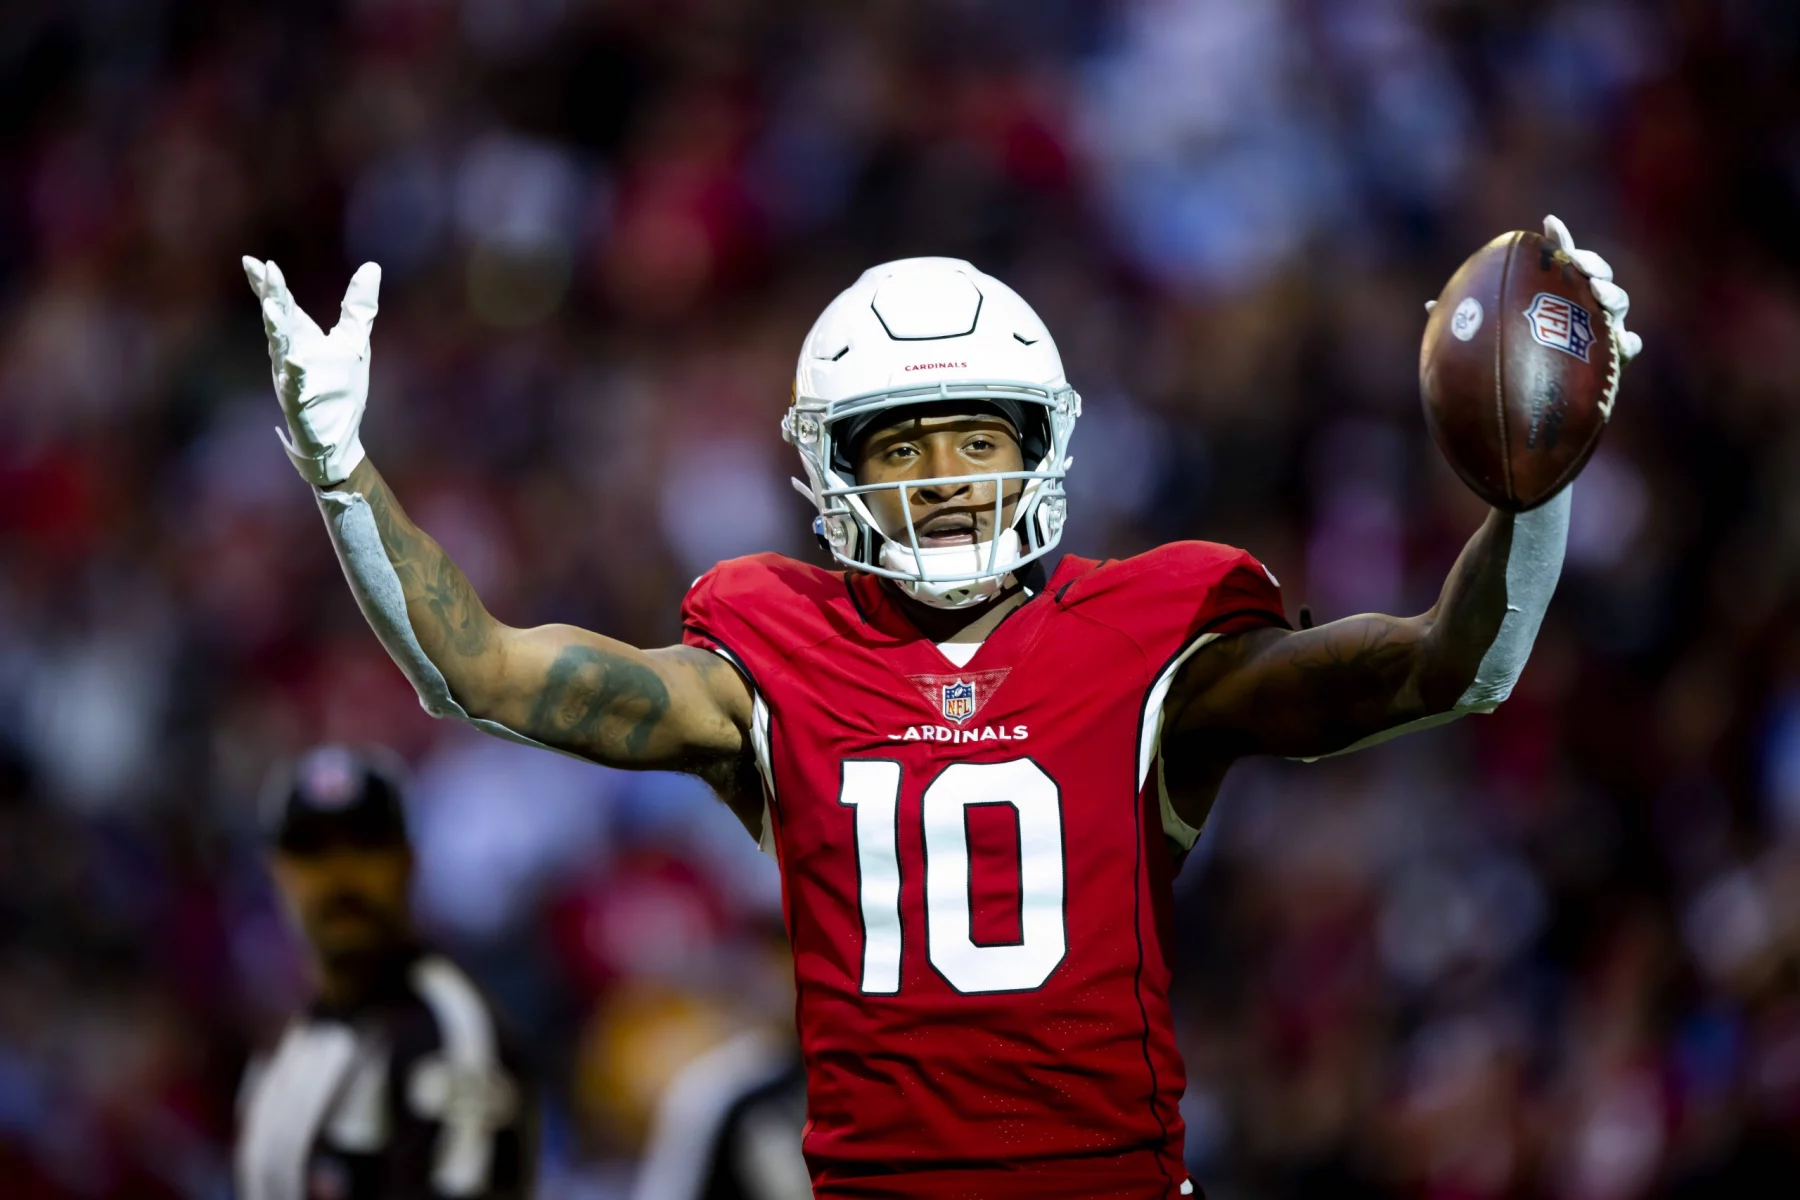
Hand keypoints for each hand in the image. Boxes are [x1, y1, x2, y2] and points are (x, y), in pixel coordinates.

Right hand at [242, 257, 381, 486]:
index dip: (268, 284)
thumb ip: (359, 306)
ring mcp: (293, 377)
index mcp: (302, 338)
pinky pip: (294, 385)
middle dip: (272, 295)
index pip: (283, 305)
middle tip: (265, 271)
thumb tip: (372, 266)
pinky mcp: (301, 401)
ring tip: (272, 308)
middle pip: (278, 319)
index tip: (254, 261)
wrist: (339, 436)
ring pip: (281, 349)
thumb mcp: (355, 341)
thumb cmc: (341, 389)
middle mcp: (291, 353)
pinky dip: (293, 373)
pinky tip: (293, 361)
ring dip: (276, 328)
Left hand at [1422, 219, 1642, 366]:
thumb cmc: (1512, 369)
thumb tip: (1429, 304)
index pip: (1559, 259)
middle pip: (1597, 272)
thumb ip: (1470, 320)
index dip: (1558, 239)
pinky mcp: (1614, 360)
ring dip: (1612, 295)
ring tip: (1599, 297)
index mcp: (1554, 296)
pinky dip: (1627, 342)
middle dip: (1594, 263)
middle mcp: (1581, 308)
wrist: (1533, 413)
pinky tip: (1621, 342)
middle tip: (1581, 268)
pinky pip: (1629, 346)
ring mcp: (1601, 331)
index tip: (1548, 222)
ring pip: (1618, 302)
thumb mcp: (1489, 341)